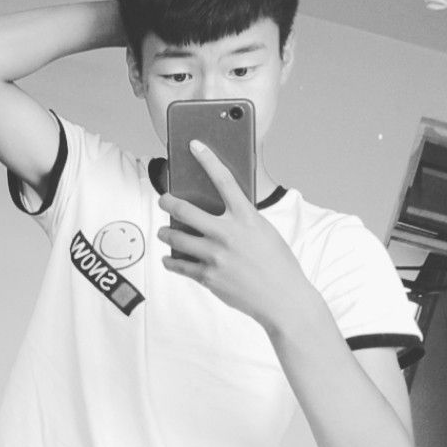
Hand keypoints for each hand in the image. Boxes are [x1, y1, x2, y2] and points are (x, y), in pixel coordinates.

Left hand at [157, 141, 309, 332]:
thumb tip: (217, 213)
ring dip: (166, 233)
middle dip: (168, 202)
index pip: (224, 179)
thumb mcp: (265, 233)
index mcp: (247, 217)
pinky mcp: (208, 277)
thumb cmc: (278, 264)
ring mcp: (216, 256)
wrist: (284, 300)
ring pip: (176, 238)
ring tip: (163, 232)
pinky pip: (180, 265)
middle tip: (163, 200)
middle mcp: (228, 233)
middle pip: (185, 210)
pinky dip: (172, 261)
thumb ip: (242, 221)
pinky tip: (169, 258)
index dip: (207, 159)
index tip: (194, 145)